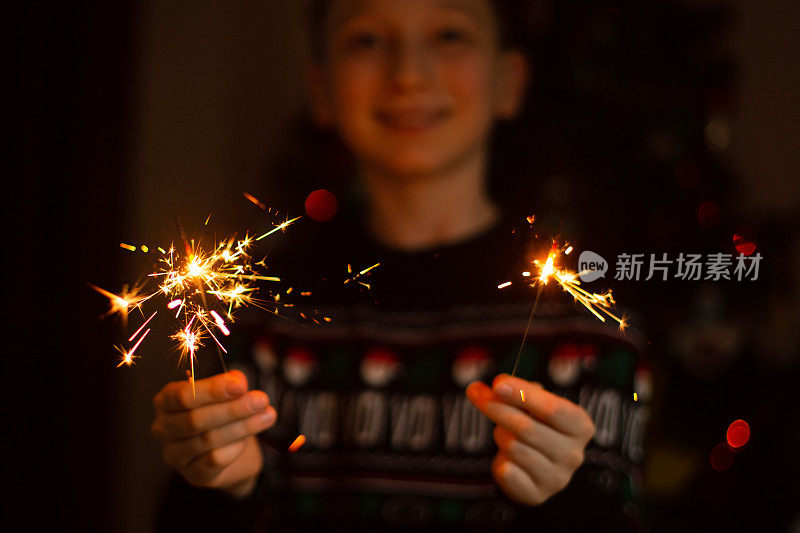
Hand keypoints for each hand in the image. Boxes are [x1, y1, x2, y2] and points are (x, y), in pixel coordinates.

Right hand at [151, 370, 276, 497]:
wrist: (232, 453)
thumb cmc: (222, 415)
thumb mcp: (227, 394)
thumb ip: (230, 384)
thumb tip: (237, 381)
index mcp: (166, 402)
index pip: (182, 395)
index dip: (212, 390)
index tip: (241, 386)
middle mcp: (163, 429)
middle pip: (195, 419)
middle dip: (233, 409)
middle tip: (262, 400)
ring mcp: (174, 455)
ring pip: (208, 439)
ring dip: (243, 426)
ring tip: (268, 415)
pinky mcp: (192, 475)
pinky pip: (215, 459)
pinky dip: (235, 447)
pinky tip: (248, 440)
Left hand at [466, 374, 594, 505]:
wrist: (535, 467)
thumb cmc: (536, 425)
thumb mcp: (533, 404)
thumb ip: (517, 391)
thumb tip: (495, 387)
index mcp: (580, 426)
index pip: (552, 408)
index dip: (523, 394)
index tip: (498, 383)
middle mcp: (574, 455)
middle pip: (527, 427)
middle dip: (498, 409)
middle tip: (477, 394)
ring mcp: (557, 478)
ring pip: (513, 447)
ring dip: (500, 435)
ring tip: (504, 433)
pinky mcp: (537, 495)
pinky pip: (508, 472)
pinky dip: (501, 461)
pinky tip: (506, 459)